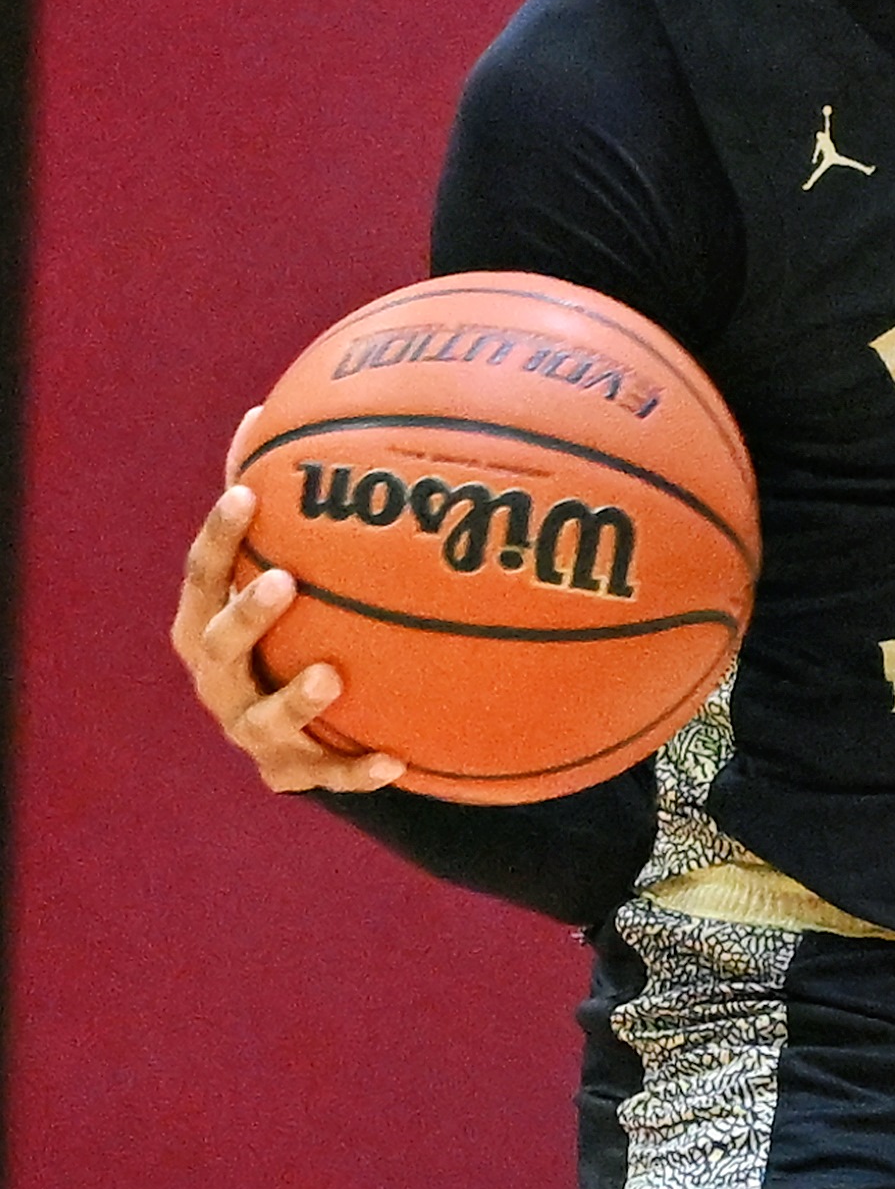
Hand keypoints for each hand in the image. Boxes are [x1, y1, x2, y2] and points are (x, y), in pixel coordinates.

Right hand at [173, 410, 402, 792]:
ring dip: (295, 699)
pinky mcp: (292, 773)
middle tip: (283, 582)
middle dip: (245, 616)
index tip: (249, 495)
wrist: (296, 731)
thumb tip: (266, 412)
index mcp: (202, 624)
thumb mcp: (268, 567)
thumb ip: (267, 504)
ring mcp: (250, 731)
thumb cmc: (283, 626)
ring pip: (263, 721)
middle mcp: (216, 679)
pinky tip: (399, 760)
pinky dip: (358, 770)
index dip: (220, 537)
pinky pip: (327, 776)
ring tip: (332, 674)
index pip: (201, 575)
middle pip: (215, 645)